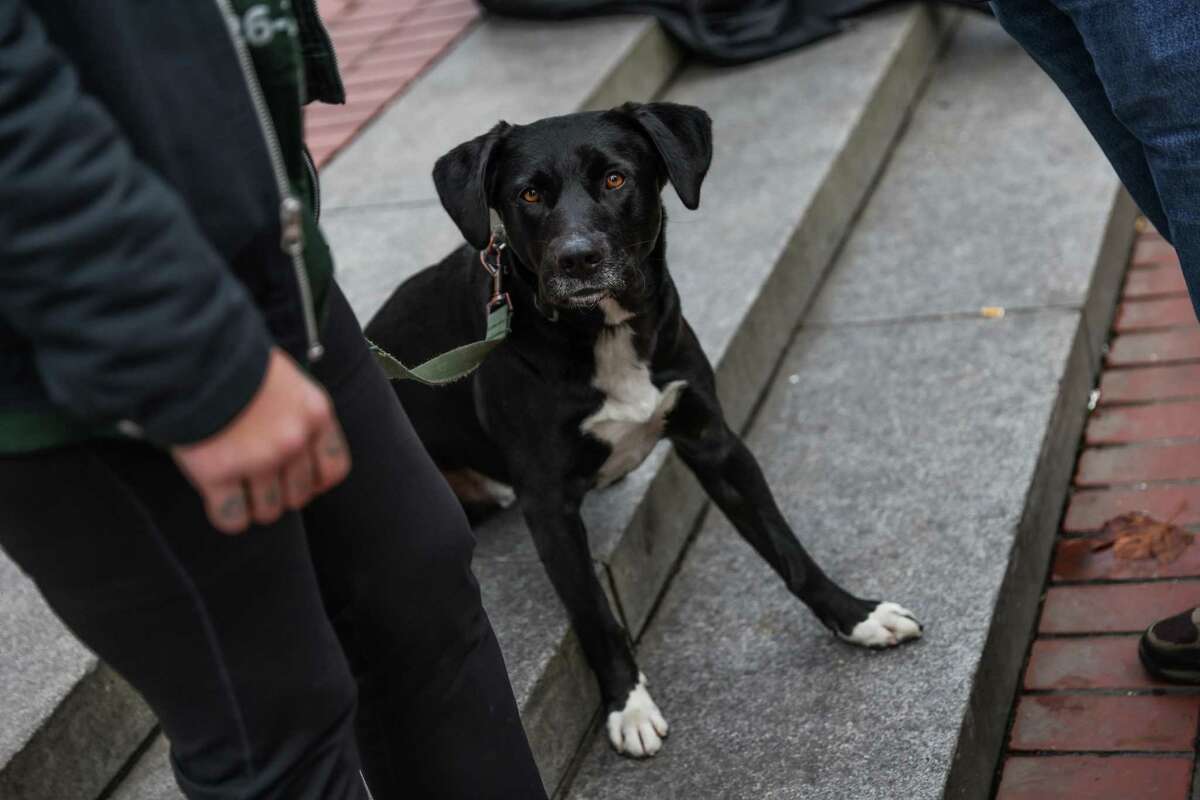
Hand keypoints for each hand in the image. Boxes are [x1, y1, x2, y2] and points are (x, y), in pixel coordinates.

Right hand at [171, 347, 350, 532]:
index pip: (334, 468)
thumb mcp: (285, 378)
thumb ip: (295, 411)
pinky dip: (228, 515)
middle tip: (260, 483)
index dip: (317, 481)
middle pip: (299, 494)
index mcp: (314, 414)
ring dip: (254, 506)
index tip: (304, 482)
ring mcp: (257, 460)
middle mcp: (293, 441)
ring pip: (268, 510)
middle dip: (281, 494)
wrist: (193, 352)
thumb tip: (297, 444)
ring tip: (238, 490)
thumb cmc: (236, 359)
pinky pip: (233, 517)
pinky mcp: (219, 473)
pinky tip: (220, 501)